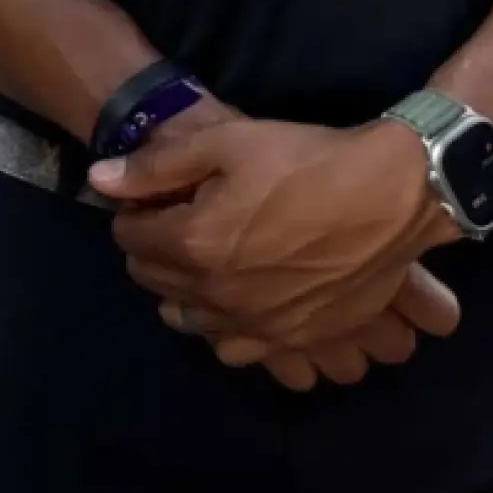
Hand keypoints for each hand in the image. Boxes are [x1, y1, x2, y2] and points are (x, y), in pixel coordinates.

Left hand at [95, 109, 456, 374]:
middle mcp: (217, 295)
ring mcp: (258, 325)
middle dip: (154, 249)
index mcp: (194, 244)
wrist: (394, 194)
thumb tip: (99, 181)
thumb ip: (156, 167)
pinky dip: (227, 327)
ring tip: (206, 260)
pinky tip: (240, 299)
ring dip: (185, 291)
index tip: (153, 198)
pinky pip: (238, 349)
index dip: (136, 211)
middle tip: (177, 222)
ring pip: (190, 320)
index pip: (130, 236)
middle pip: (154, 280)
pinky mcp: (294, 338)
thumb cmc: (307, 160)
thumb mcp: (226, 143)